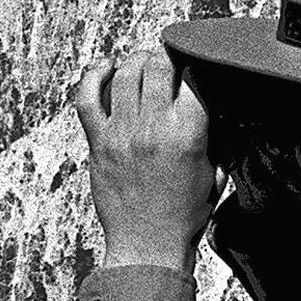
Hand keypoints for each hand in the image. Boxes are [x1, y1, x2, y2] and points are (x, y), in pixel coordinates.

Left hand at [72, 46, 220, 272]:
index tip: (197, 65)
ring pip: (125, 74)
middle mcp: (152, 127)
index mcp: (188, 134)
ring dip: (136, 60)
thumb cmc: (183, 214)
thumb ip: (212, 136)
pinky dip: (94, 75)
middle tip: (169, 59)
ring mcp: (121, 133)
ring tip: (143, 63)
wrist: (148, 246)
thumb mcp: (214, 172)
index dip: (197, 65)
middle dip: (166, 55)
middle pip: (157, 65)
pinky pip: (87, 97)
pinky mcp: (98, 142)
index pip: (193, 77)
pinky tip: (106, 67)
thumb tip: (207, 106)